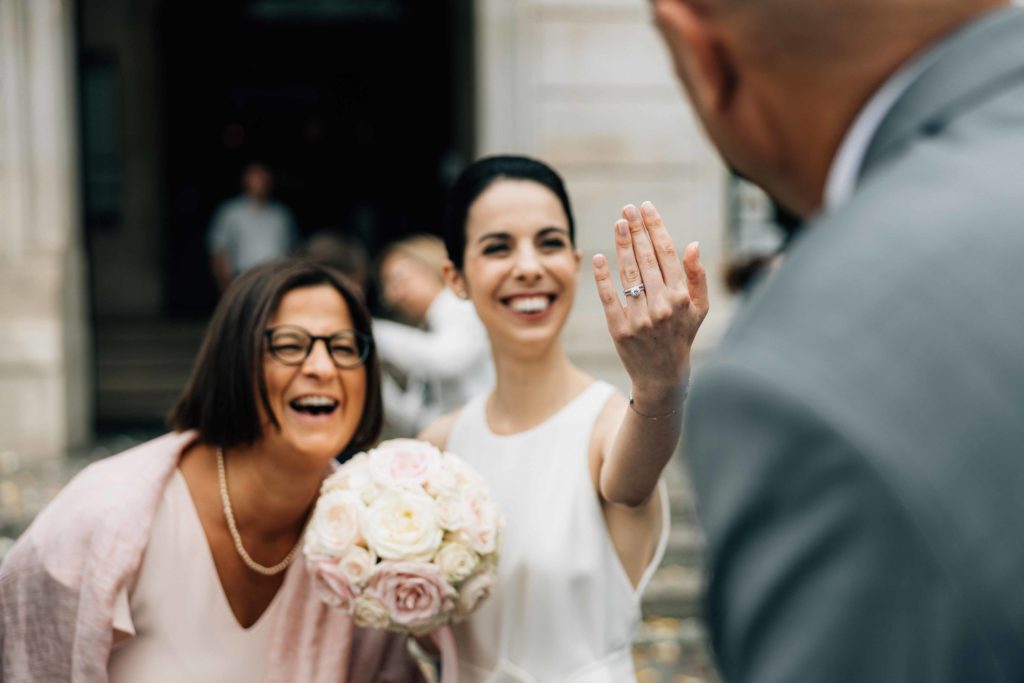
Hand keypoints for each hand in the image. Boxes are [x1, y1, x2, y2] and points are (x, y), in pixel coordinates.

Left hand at [593, 202, 708, 408]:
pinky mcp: (620, 330)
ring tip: (617, 224)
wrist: (663, 377)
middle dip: (637, 230)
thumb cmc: (681, 337)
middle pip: (646, 258)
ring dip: (622, 245)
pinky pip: (609, 298)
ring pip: (628, 273)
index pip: (667, 253)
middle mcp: (662, 306)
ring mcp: (640, 318)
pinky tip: (598, 257)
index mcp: (682, 297)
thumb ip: (696, 276)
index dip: (656, 228)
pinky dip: (603, 277)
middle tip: (627, 209)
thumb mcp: (699, 309)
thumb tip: (692, 244)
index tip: (646, 208)